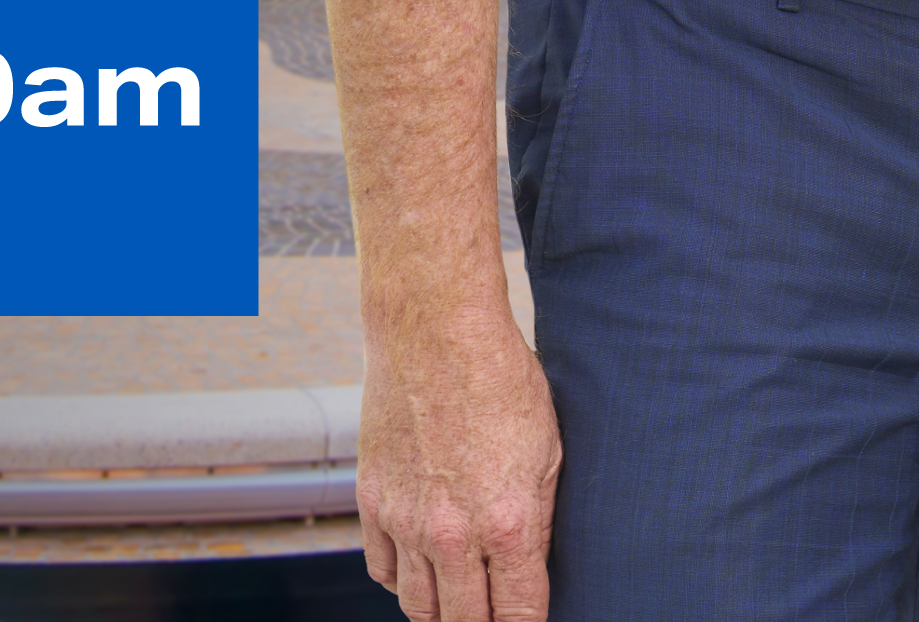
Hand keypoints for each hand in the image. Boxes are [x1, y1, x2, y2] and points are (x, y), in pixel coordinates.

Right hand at [358, 306, 562, 621]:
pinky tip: (423, 564)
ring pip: (418, 610)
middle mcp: (452, 533)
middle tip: (492, 613)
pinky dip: (403, 579)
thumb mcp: (547, 449)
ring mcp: (406, 520)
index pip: (518, 620)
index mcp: (507, 523)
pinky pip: (383, 571)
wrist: (433, 326)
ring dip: (441, 613)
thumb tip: (529, 571)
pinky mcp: (371, 499)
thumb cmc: (500, 377)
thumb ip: (539, 522)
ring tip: (459, 600)